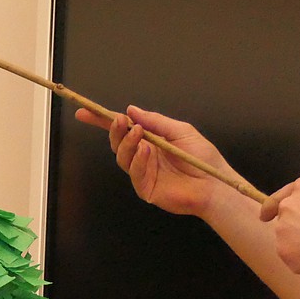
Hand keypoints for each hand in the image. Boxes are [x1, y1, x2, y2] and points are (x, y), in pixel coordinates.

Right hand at [74, 105, 234, 216]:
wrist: (215, 184)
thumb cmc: (202, 158)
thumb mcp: (180, 131)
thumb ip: (156, 121)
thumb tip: (131, 110)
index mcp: (150, 141)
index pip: (122, 130)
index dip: (103, 122)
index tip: (85, 113)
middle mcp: (142, 157)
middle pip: (117, 143)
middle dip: (114, 130)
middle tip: (119, 120)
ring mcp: (142, 173)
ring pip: (122, 157)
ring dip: (127, 143)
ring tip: (138, 133)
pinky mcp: (145, 188)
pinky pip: (134, 173)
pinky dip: (138, 160)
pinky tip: (147, 151)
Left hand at [260, 177, 299, 276]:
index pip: (282, 196)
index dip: (272, 207)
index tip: (265, 216)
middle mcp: (287, 206)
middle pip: (284, 219)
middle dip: (295, 228)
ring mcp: (282, 228)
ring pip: (287, 239)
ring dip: (299, 245)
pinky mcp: (283, 250)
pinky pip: (292, 257)